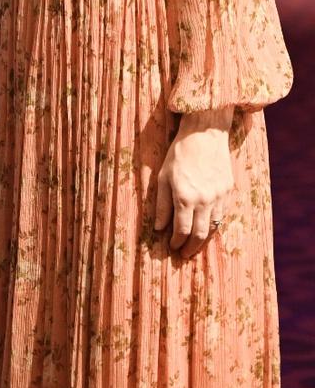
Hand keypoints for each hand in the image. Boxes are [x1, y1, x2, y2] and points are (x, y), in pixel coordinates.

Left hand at [155, 106, 233, 258]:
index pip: (181, 230)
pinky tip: (207, 228)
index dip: (176, 242)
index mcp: (184, 197)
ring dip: (203, 240)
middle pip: (199, 234)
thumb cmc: (179, 153)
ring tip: (195, 247)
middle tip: (184, 255)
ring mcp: (218, 196)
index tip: (171, 246)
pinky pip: (222, 215)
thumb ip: (162, 204)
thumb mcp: (163, 177)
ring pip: (213, 228)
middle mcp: (204, 200)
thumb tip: (159, 228)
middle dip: (190, 248)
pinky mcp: (228, 190)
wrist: (204, 133)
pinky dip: (214, 225)